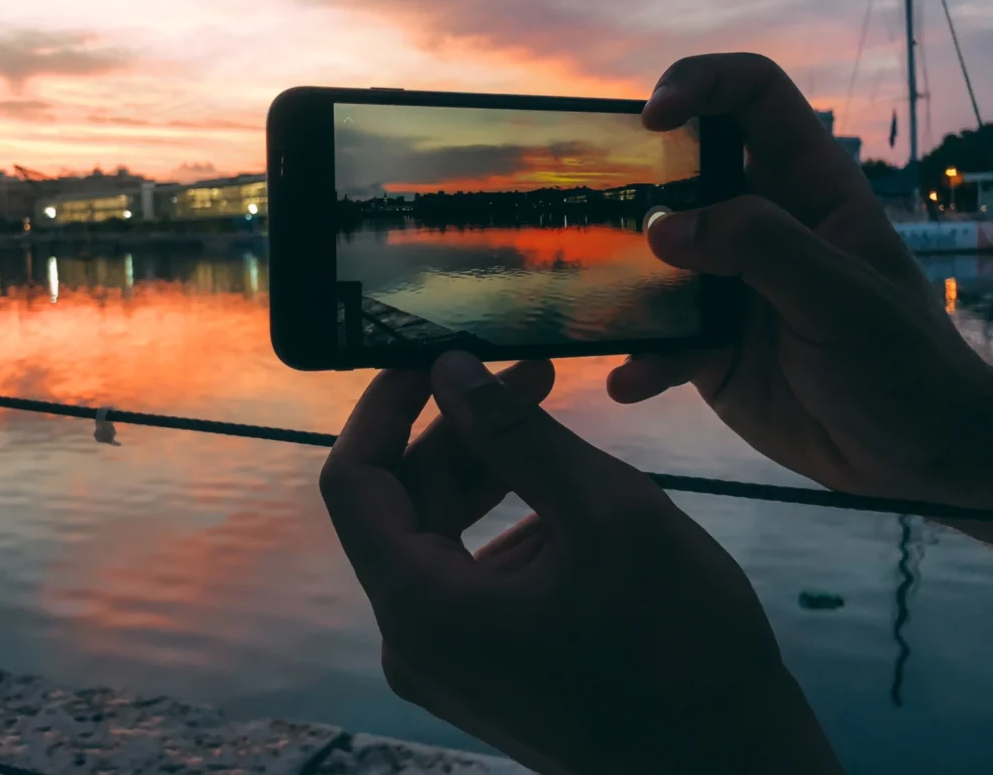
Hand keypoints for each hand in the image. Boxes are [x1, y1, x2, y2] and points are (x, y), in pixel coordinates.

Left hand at [322, 352, 842, 774]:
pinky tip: (566, 493)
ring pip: (439, 537)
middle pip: (401, 506)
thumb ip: (516, 433)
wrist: (735, 768)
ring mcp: (449, 662)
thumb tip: (449, 367)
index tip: (429, 354)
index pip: (353, 482)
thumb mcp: (605, 512)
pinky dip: (506, 521)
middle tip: (527, 370)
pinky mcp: (487, 669)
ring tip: (549, 412)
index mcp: (421, 608)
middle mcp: (414, 642)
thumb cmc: (681, 645)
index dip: (383, 408)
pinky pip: (470, 575)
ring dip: (487, 469)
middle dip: (457, 430)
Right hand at [608, 54, 992, 507]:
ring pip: (652, 261)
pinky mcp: (707, 348)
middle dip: (632, 182)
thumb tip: (662, 227)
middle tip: (589, 208)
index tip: (652, 119)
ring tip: (589, 300)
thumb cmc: (901, 362)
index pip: (753, 98)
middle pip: (682, 173)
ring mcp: (727, 287)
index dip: (702, 85)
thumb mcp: (840, 294)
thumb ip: (759, 247)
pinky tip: (631, 381)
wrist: (911, 458)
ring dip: (618, 279)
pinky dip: (639, 360)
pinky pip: (656, 342)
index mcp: (807, 188)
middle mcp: (759, 227)